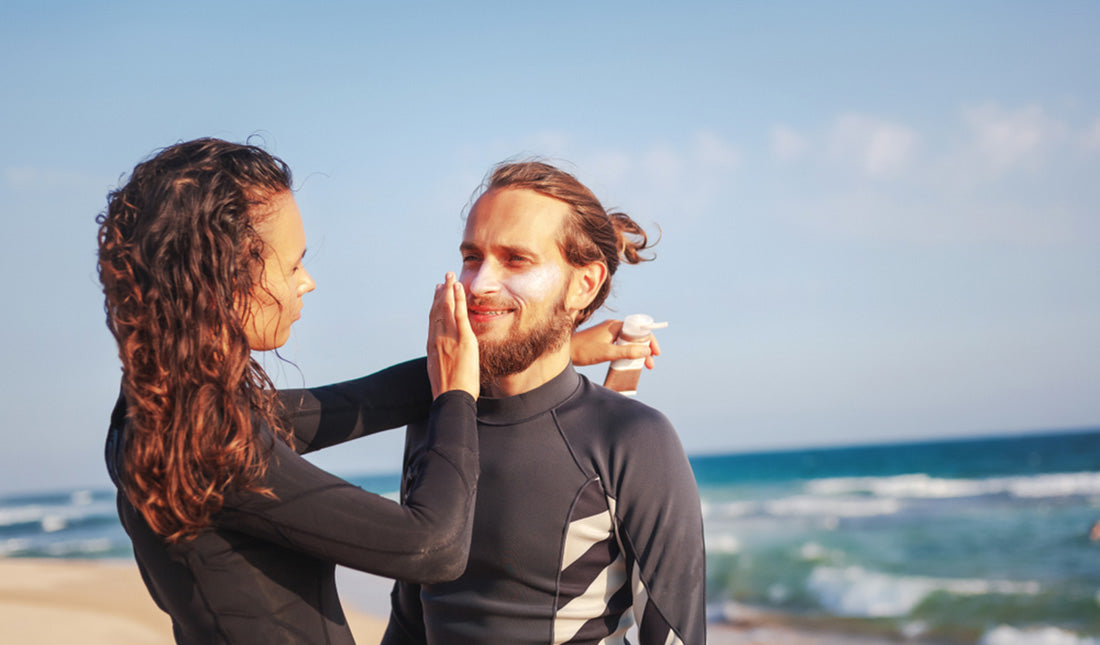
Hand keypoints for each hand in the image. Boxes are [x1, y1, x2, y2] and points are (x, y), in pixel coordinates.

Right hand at [427, 272, 478, 399]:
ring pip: (447, 308)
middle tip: (443, 279)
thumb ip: (442, 360)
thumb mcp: (440, 372)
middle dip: (440, 293)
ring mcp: (449, 337)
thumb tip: (445, 359)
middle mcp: (437, 338)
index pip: (433, 320)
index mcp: (432, 346)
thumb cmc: (448, 392)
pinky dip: (459, 299)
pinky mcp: (463, 339)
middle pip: (437, 310)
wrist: (451, 398)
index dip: (434, 305)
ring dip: (449, 290)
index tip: (436, 294)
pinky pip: (460, 314)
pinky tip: (459, 288)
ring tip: (450, 276)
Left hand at [570, 319, 660, 368]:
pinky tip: (630, 362)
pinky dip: (628, 353)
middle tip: (650, 365)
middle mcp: (613, 326)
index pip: (639, 330)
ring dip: (637, 353)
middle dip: (645, 350)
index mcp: (616, 325)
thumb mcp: (608, 353)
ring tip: (642, 366)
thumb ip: (628, 352)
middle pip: (635, 336)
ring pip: (628, 342)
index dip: (650, 341)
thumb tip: (647, 351)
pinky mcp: (604, 340)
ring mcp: (608, 333)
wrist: (564, 351)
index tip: (656, 353)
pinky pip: (621, 345)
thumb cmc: (584, 350)